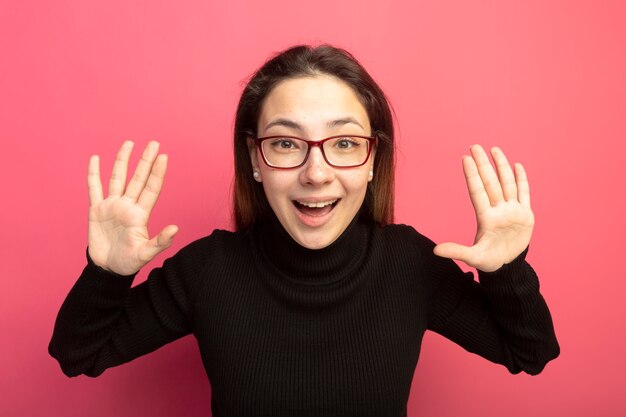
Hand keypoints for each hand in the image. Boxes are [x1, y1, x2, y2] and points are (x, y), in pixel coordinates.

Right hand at [87, 141, 177, 275]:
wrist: (108, 269)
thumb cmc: (128, 262)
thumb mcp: (146, 254)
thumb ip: (160, 241)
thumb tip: (176, 229)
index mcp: (140, 214)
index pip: (151, 188)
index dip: (157, 173)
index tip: (163, 156)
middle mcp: (128, 206)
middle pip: (138, 178)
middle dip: (145, 161)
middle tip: (154, 143)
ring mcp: (112, 206)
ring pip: (117, 178)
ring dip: (122, 161)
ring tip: (129, 143)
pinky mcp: (96, 210)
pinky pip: (94, 188)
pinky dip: (93, 173)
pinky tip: (95, 158)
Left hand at [434, 145, 533, 271]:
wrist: (508, 266)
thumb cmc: (489, 261)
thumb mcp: (473, 257)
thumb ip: (457, 251)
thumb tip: (435, 251)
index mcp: (486, 218)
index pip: (477, 191)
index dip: (472, 175)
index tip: (465, 159)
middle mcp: (498, 210)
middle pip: (490, 182)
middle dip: (483, 164)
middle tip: (475, 146)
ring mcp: (512, 210)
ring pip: (507, 183)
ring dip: (501, 166)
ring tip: (494, 149)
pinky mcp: (526, 214)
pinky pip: (524, 193)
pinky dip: (522, 180)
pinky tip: (517, 165)